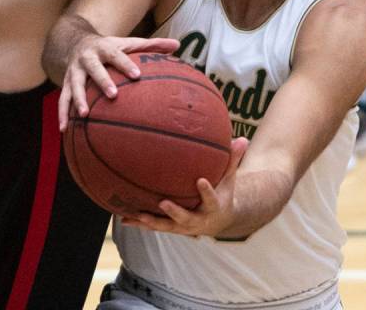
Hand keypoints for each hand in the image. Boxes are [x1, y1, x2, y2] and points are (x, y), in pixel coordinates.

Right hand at [58, 35, 178, 130]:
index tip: (138, 75)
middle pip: (94, 68)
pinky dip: (62, 114)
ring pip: (74, 85)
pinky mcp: (65, 83)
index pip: (117, 55)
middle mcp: (87, 58)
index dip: (126, 64)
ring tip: (84, 115)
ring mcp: (74, 71)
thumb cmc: (109, 47)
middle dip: (102, 80)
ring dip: (78, 99)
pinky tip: (65, 130)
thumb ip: (152, 45)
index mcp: (105, 47)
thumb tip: (177, 45)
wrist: (75, 41)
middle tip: (113, 95)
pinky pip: (62, 99)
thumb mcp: (127, 42)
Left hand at [121, 137, 248, 237]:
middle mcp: (198, 221)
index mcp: (213, 207)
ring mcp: (182, 227)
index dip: (206, 191)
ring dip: (152, 221)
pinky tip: (123, 218)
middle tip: (163, 202)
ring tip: (137, 214)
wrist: (217, 220)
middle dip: (174, 212)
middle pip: (185, 218)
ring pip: (166, 226)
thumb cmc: (223, 192)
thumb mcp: (230, 178)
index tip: (201, 180)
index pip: (211, 198)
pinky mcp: (171, 227)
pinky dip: (139, 223)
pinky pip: (154, 226)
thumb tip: (242, 138)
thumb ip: (233, 159)